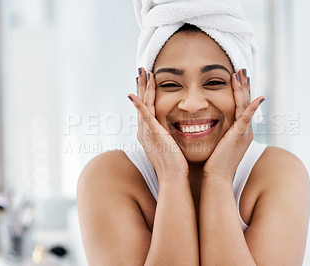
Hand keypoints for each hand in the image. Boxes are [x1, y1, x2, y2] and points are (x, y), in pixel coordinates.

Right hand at [128, 68, 188, 182]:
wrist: (174, 179)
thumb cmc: (176, 166)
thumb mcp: (171, 147)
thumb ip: (170, 136)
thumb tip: (175, 131)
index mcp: (149, 132)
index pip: (147, 107)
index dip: (146, 93)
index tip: (148, 80)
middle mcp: (145, 131)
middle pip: (142, 103)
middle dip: (142, 86)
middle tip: (141, 70)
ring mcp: (147, 132)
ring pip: (143, 105)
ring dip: (142, 88)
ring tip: (142, 73)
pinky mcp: (153, 135)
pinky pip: (144, 117)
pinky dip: (139, 105)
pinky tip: (134, 95)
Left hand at [203, 69, 264, 182]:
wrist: (216, 178)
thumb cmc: (213, 163)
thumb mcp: (217, 143)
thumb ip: (217, 132)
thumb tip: (206, 123)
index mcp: (240, 131)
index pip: (240, 106)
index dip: (239, 91)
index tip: (236, 77)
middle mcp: (245, 130)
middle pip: (245, 102)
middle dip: (244, 85)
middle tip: (242, 69)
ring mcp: (244, 133)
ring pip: (245, 106)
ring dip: (244, 89)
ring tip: (242, 73)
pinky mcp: (239, 136)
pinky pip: (246, 119)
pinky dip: (252, 108)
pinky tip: (259, 98)